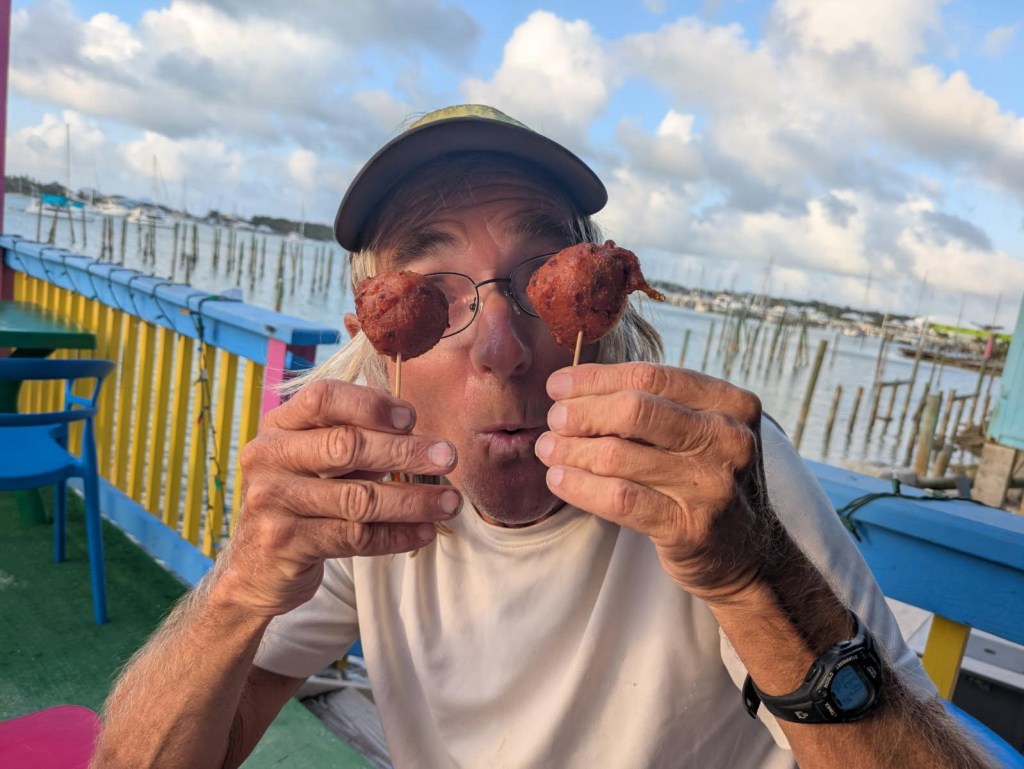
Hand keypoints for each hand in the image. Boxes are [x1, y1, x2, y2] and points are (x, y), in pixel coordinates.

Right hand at [219, 379, 461, 616]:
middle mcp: (269, 457)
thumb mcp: (311, 459)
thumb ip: (350, 437)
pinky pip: (355, 537)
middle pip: (346, 446)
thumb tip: (417, 428)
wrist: (254, 568)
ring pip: (358, 498)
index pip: (323, 398)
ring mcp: (273, 501)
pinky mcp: (285, 543)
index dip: (370, 404)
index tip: (412, 418)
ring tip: (449, 503)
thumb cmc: (300, 501)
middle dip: (405, 452)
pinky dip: (397, 535)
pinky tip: (425, 533)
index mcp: (279, 426)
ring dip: (413, 501)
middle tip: (448, 457)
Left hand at [534, 362, 770, 603]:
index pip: (650, 376)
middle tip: (555, 421)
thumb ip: (653, 407)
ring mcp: (712, 485)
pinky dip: (581, 486)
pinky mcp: (690, 527)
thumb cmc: (706, 480)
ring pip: (618, 455)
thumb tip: (573, 391)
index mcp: (730, 403)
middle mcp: (728, 439)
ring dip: (572, 450)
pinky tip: (560, 479)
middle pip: (633, 410)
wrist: (747, 554)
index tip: (559, 385)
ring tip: (549, 449)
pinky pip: (619, 498)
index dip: (595, 379)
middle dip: (581, 412)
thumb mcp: (700, 432)